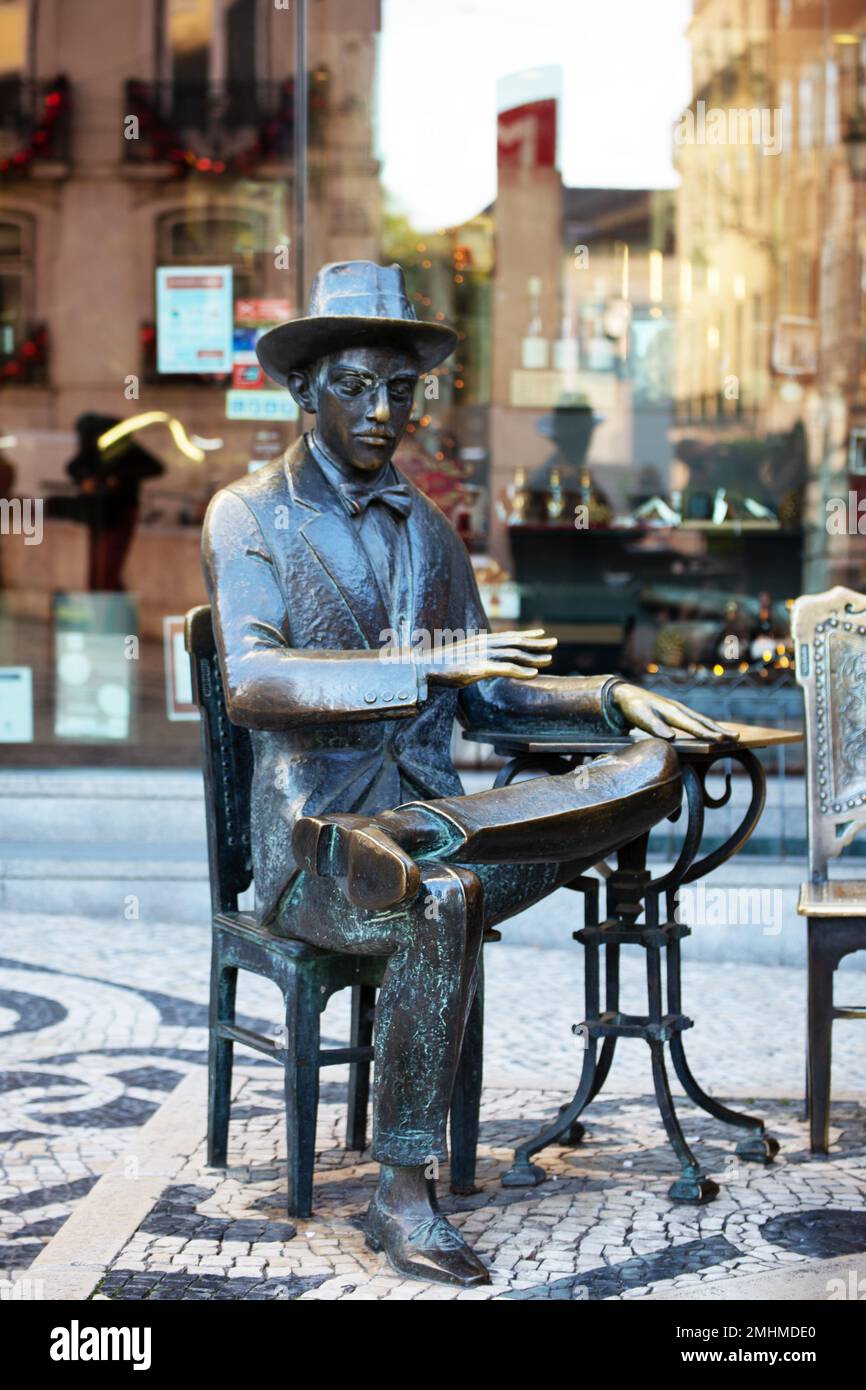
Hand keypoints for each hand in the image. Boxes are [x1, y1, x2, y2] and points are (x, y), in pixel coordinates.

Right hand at [422, 628, 556, 687]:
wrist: (424, 665)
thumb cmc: (442, 664)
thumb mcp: (464, 656)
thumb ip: (477, 656)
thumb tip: (485, 662)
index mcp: (482, 640)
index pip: (509, 635)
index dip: (527, 635)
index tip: (542, 635)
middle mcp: (485, 644)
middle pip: (516, 642)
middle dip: (537, 644)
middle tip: (555, 643)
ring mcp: (482, 655)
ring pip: (513, 655)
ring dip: (533, 658)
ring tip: (550, 660)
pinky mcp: (478, 668)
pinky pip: (503, 669)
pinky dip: (520, 671)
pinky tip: (533, 675)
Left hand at [613, 684, 732, 740]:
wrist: (625, 695)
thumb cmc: (633, 707)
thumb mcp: (640, 717)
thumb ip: (655, 726)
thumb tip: (672, 738)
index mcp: (672, 711)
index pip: (692, 725)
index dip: (707, 734)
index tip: (721, 740)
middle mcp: (679, 709)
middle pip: (703, 721)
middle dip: (719, 730)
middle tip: (737, 737)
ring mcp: (679, 710)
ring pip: (702, 720)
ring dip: (716, 728)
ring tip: (731, 736)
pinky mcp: (676, 713)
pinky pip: (696, 720)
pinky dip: (707, 726)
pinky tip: (712, 732)